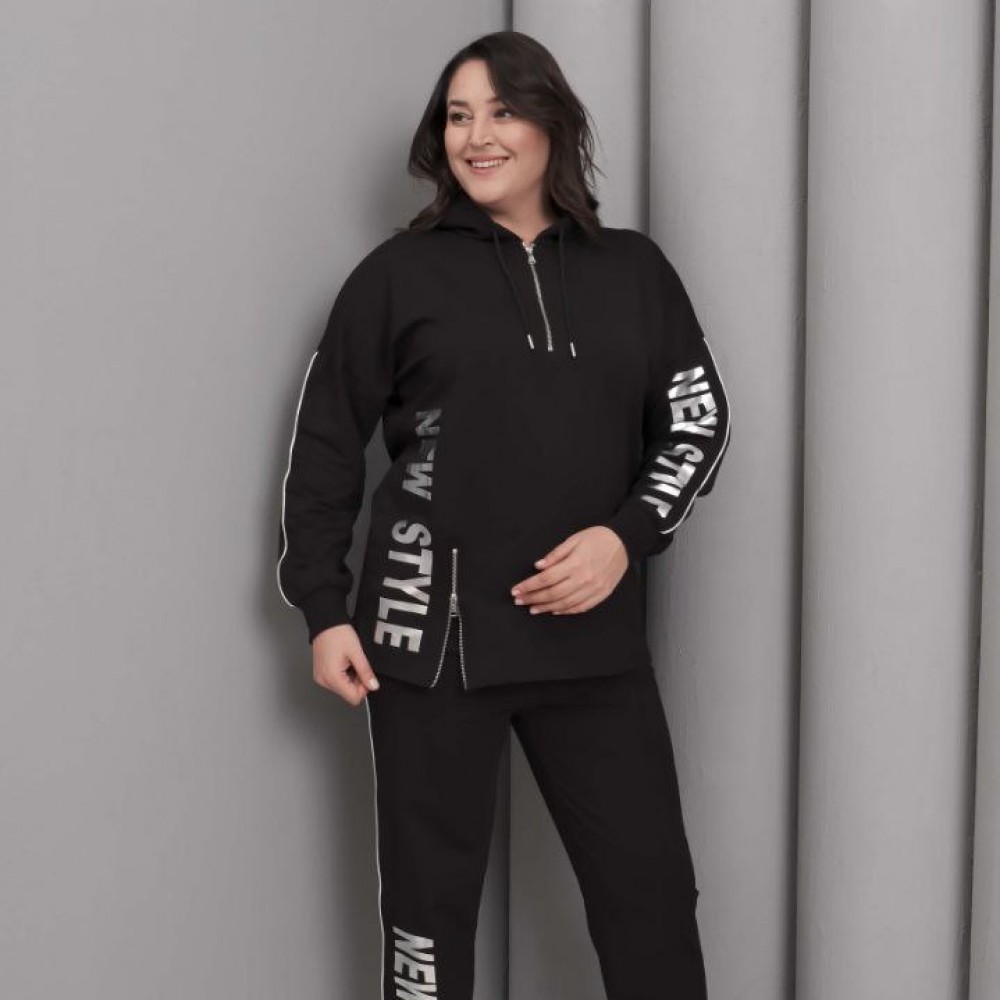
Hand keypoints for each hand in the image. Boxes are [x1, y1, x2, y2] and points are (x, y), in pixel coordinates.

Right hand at [311, 623, 380, 704]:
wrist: (325, 622)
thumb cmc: (338, 633)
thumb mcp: (357, 652)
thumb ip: (365, 672)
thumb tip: (373, 686)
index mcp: (332, 677)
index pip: (353, 698)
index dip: (363, 688)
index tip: (365, 674)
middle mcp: (324, 681)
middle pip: (347, 693)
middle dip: (357, 681)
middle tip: (357, 664)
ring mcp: (321, 678)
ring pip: (343, 688)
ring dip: (350, 677)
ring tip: (349, 660)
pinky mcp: (320, 673)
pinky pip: (336, 681)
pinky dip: (343, 674)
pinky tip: (343, 661)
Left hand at [510, 526, 628, 615]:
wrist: (624, 542)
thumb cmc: (598, 538)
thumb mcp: (573, 539)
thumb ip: (555, 554)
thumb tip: (539, 566)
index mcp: (575, 564)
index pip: (546, 579)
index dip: (529, 586)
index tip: (517, 589)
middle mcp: (584, 579)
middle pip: (552, 594)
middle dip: (533, 598)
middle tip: (520, 601)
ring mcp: (594, 589)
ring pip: (565, 604)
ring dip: (546, 608)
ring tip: (533, 609)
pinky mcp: (601, 594)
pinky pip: (580, 607)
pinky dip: (566, 611)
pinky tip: (555, 610)